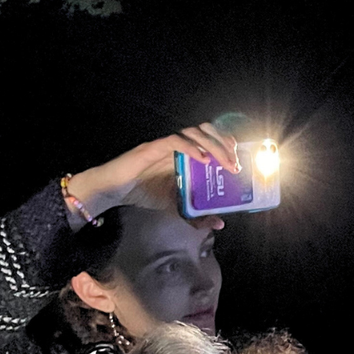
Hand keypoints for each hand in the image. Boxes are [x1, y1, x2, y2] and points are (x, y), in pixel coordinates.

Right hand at [68, 121, 239, 219]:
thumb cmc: (143, 193)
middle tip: (234, 163)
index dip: (226, 144)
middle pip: (206, 131)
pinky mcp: (153, 148)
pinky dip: (191, 148)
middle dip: (224, 143)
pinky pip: (175, 141)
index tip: (238, 159)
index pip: (210, 140)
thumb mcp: (175, 208)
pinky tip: (202, 159)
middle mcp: (178, 145)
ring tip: (223, 162)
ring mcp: (166, 145)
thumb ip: (196, 216)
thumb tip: (220, 222)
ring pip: (194, 132)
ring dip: (212, 145)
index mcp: (185, 155)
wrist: (115, 191)